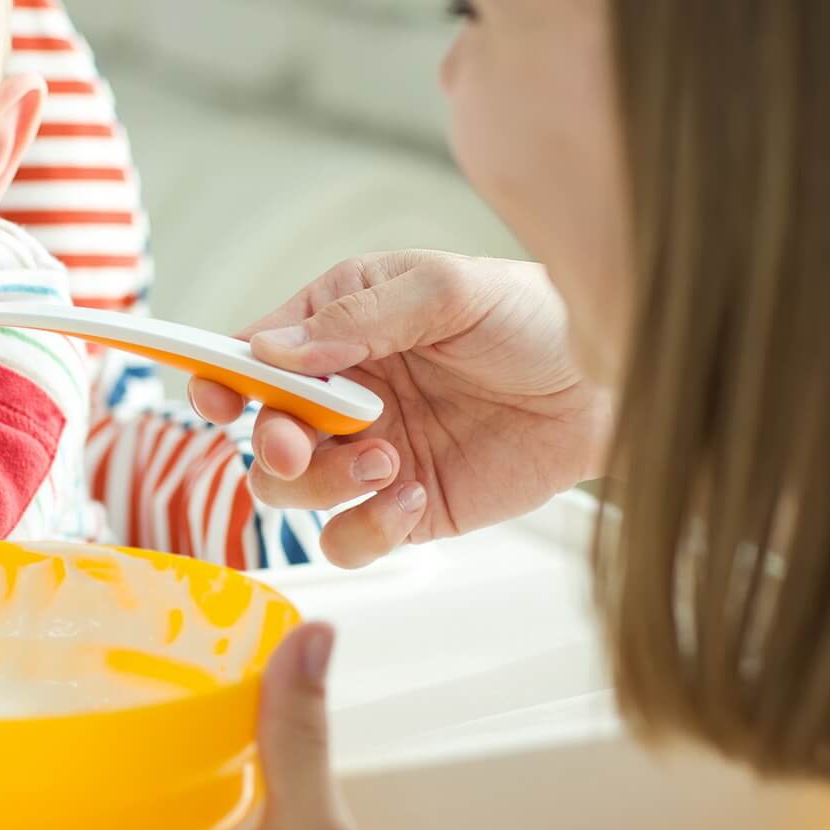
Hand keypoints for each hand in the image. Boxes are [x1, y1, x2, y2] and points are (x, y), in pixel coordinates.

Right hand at [190, 251, 612, 566]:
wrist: (615, 388)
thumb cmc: (538, 318)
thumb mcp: (446, 292)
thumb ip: (358, 321)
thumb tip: (271, 351)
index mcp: (341, 322)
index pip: (253, 352)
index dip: (219, 375)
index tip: (214, 396)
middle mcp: (345, 390)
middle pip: (260, 429)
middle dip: (270, 440)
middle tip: (297, 441)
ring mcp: (370, 452)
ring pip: (292, 491)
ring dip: (323, 481)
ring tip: (387, 461)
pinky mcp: (405, 508)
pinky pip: (349, 537)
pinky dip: (366, 527)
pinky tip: (411, 496)